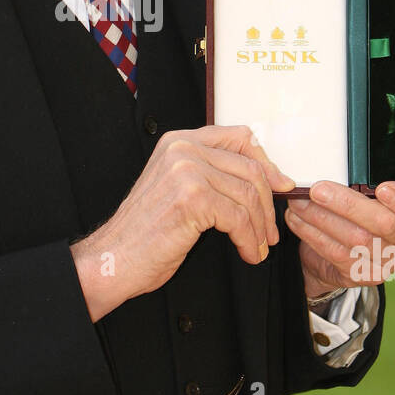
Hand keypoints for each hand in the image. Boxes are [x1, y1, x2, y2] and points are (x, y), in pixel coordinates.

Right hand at [71, 125, 295, 321]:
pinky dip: (250, 239)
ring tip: (259, 246)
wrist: (115, 258)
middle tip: (271, 230)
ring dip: (260, 227)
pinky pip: (239, 218)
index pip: (239, 137)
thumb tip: (263, 178)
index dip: (266, 163)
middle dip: (268, 204)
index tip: (279, 186)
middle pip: (250, 168)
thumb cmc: (145, 232)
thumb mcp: (177, 188)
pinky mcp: (192, 198)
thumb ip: (209, 173)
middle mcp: (183, 149)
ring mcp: (187, 171)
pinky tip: (247, 252)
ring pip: (248, 195)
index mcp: (179, 141)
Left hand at [283, 179, 394, 301]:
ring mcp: (387, 261)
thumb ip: (365, 183)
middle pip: (386, 224)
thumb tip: (337, 161)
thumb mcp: (366, 194)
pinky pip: (336, 253)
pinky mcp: (363, 275)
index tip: (382, 188)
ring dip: (321, 217)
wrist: (334, 254)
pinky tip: (297, 219)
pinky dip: (312, 233)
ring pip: (356, 239)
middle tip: (318, 189)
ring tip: (299, 202)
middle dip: (348, 204)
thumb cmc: (355, 211)